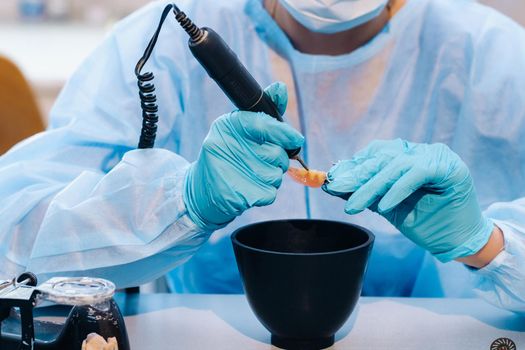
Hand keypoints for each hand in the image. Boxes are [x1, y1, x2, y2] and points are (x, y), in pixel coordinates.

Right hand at [184, 82, 303, 230]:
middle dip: (277, 157)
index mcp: (228, 126)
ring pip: (275, 174)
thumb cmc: (227, 154)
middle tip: (261, 159)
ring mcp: (232, 172)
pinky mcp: (239, 195)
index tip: (297, 139)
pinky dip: (265, 191)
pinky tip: (249, 187)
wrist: (204, 190)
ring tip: (252, 173)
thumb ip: (264, 114)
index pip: (263, 124)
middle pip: (276, 152)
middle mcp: (227, 146)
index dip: (284, 132)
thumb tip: (281, 88)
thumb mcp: (240, 128)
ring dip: (271, 175)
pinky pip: (270, 192)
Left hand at [322, 139, 493, 261]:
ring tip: (353, 205)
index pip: (376, 154)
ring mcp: (437, 155)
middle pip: (382, 158)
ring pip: (395, 164)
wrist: (458, 242)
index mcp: (409, 155)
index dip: (353, 166)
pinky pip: (415, 174)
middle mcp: (423, 150)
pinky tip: (382, 206)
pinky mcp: (448, 167)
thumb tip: (334, 184)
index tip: (332, 181)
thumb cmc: (425, 222)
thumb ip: (366, 192)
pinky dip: (396, 190)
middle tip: (335, 190)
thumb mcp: (388, 206)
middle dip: (357, 176)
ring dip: (371, 186)